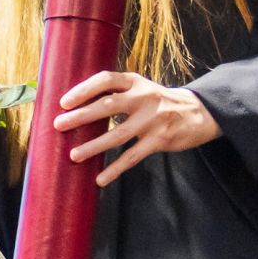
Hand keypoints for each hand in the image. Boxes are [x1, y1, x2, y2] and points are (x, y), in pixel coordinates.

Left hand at [52, 70, 221, 187]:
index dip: (83, 89)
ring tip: (74, 155)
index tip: (64, 102)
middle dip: (81, 116)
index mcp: (135, 82)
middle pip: (108, 105)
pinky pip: (133, 156)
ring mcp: (153, 119)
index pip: (106, 79)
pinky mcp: (160, 139)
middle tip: (59, 125)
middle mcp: (144, 97)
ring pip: (118, 134)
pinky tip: (100, 179)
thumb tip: (78, 105)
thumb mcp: (140, 88)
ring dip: (94, 146)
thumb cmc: (159, 101)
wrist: (199, 112)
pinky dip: (115, 169)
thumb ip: (117, 93)